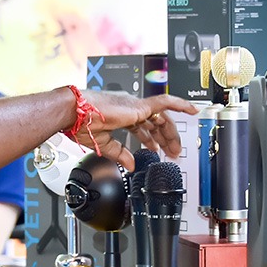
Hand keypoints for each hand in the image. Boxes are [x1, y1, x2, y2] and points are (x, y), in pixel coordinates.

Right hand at [73, 91, 198, 169]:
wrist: (74, 113)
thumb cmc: (80, 123)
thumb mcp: (103, 144)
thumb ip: (120, 153)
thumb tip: (131, 164)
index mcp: (119, 116)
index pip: (141, 127)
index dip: (151, 140)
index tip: (156, 151)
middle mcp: (129, 108)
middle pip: (154, 123)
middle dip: (164, 140)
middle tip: (172, 153)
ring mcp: (135, 105)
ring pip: (161, 117)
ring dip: (171, 133)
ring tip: (177, 147)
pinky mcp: (139, 105)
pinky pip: (165, 102)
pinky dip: (180, 104)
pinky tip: (192, 109)